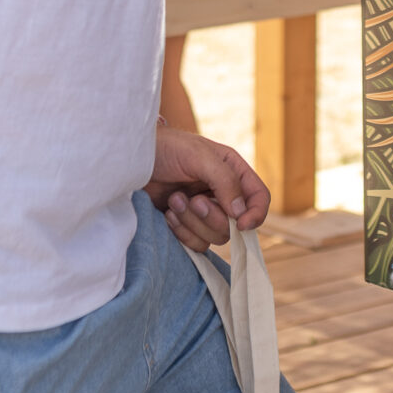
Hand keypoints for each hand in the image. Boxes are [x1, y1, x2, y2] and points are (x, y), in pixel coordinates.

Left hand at [146, 124, 269, 250]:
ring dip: (192, 222)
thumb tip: (240, 213)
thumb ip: (225, 181)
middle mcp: (223, 194)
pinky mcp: (187, 226)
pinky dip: (181, 232)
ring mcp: (205, 213)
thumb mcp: (199, 156)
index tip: (240, 224)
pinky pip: (196, 244)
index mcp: (233, 173)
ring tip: (174, 200)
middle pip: (235, 225)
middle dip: (211, 216)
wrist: (133, 160)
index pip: (259, 198)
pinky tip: (168, 214)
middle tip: (192, 200)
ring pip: (215, 237)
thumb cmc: (168, 149)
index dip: (255, 214)